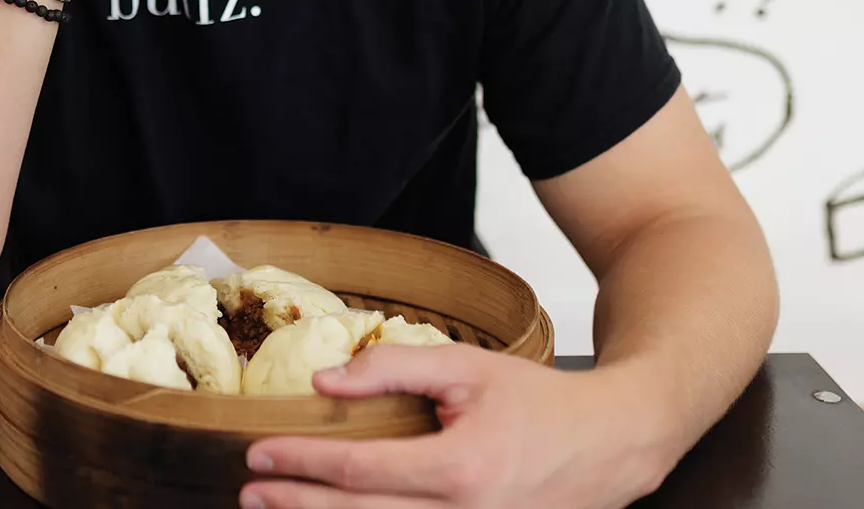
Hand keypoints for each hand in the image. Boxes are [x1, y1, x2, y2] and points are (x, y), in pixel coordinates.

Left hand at [242, 344, 684, 508]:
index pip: (358, 472)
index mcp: (461, 468)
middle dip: (296, 507)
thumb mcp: (468, 368)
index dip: (300, 464)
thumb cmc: (541, 403)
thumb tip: (325, 382)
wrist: (613, 443)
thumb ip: (393, 369)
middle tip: (250, 493)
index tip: (258, 454)